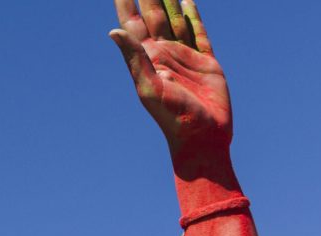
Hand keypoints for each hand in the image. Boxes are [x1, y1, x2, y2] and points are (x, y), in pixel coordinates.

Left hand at [109, 0, 229, 151]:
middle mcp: (164, 53)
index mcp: (147, 57)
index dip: (125, 2)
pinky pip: (198, 33)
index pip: (131, 22)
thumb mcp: (149, 88)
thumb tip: (114, 31)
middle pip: (153, 14)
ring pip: (175, 19)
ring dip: (168, 0)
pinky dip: (193, 15)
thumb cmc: (173, 117)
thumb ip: (134, 59)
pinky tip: (187, 1)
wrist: (202, 137)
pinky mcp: (206, 62)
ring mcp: (185, 56)